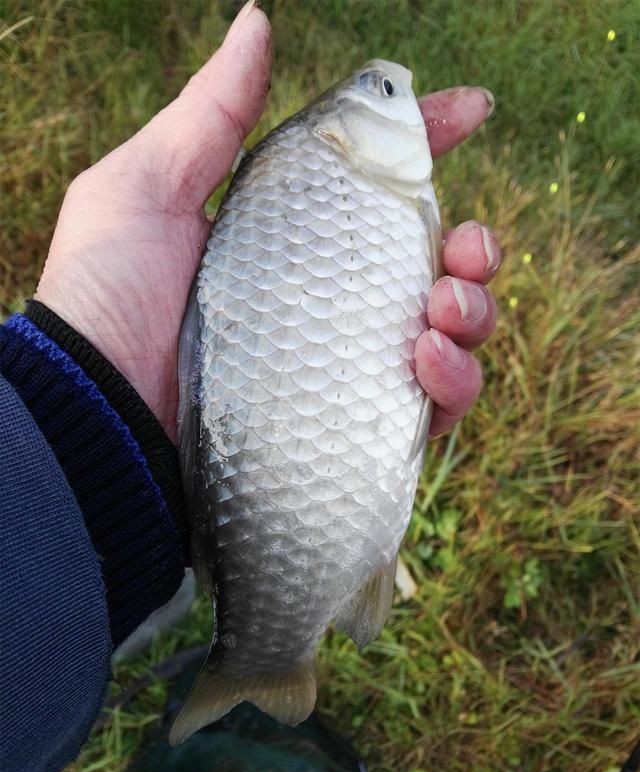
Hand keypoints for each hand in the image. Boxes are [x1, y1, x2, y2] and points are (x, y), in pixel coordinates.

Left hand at [35, 1, 499, 442]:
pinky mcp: (349, 429)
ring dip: (471, 313)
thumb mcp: (147, 186)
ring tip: (445, 308)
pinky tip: (429, 360)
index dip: (427, 144)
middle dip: (472, 247)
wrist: (96, 410)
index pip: (375, 185)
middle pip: (431, 266)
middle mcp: (326, 300)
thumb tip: (257, 18)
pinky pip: (429, 410)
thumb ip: (211, 112)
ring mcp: (343, 367)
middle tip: (466, 246)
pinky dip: (452, 383)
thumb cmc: (108, 294)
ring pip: (447, 337)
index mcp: (291, 237)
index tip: (471, 112)